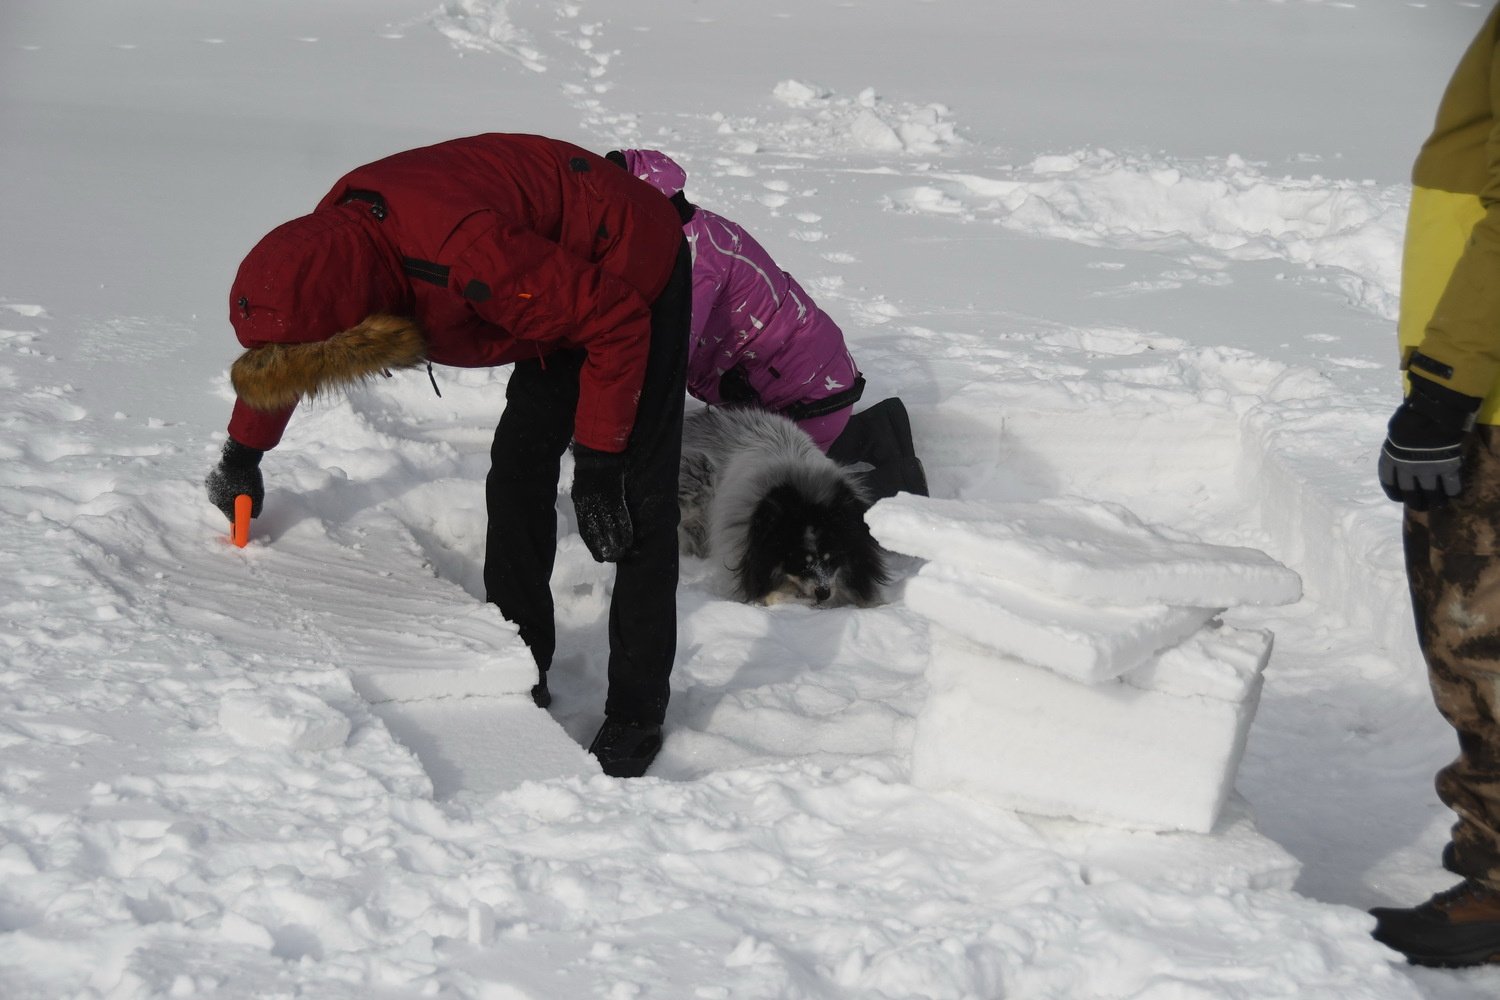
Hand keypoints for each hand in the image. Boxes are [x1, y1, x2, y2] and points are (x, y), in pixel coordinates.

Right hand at [206, 438, 264, 520]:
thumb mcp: (257, 493)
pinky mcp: (209, 479)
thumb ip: (256, 508)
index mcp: (223, 504)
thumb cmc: (248, 476)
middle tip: (246, 493)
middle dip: (236, 503)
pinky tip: (232, 478)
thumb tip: (254, 516)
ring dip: (230, 493)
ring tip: (240, 483)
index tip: (247, 510)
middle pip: (227, 506)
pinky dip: (225, 484)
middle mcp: (213, 498)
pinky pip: (218, 487)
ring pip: (222, 496)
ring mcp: (209, 488)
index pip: (233, 517)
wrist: (238, 455)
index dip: (241, 515)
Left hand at [571, 444, 631, 562]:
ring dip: (618, 543)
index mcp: (581, 507)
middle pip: (599, 533)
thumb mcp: (580, 492)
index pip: (587, 532)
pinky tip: (629, 541)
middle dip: (606, 548)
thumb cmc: (587, 473)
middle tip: (612, 559)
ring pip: (612, 528)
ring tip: (622, 554)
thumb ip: (585, 506)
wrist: (597, 456)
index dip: (593, 546)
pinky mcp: (617, 498)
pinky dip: (626, 530)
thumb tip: (589, 520)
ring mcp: (605, 504)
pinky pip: (622, 518)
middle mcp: (592, 508)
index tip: (599, 558)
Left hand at [1378, 372, 1480, 510]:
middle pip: (1409, 493)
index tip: (1398, 497)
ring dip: (1435, 500)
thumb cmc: (1410, 415)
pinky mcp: (1447, 467)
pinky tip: (1452, 493)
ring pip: (1431, 493)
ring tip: (1438, 502)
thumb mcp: (1394, 430)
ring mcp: (1427, 469)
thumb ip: (1395, 444)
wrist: (1432, 412)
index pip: (1388, 481)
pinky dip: (1452, 491)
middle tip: (1421, 504)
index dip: (1393, 492)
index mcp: (1391, 457)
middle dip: (1415, 501)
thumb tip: (1396, 447)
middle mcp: (1407, 468)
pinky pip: (1450, 485)